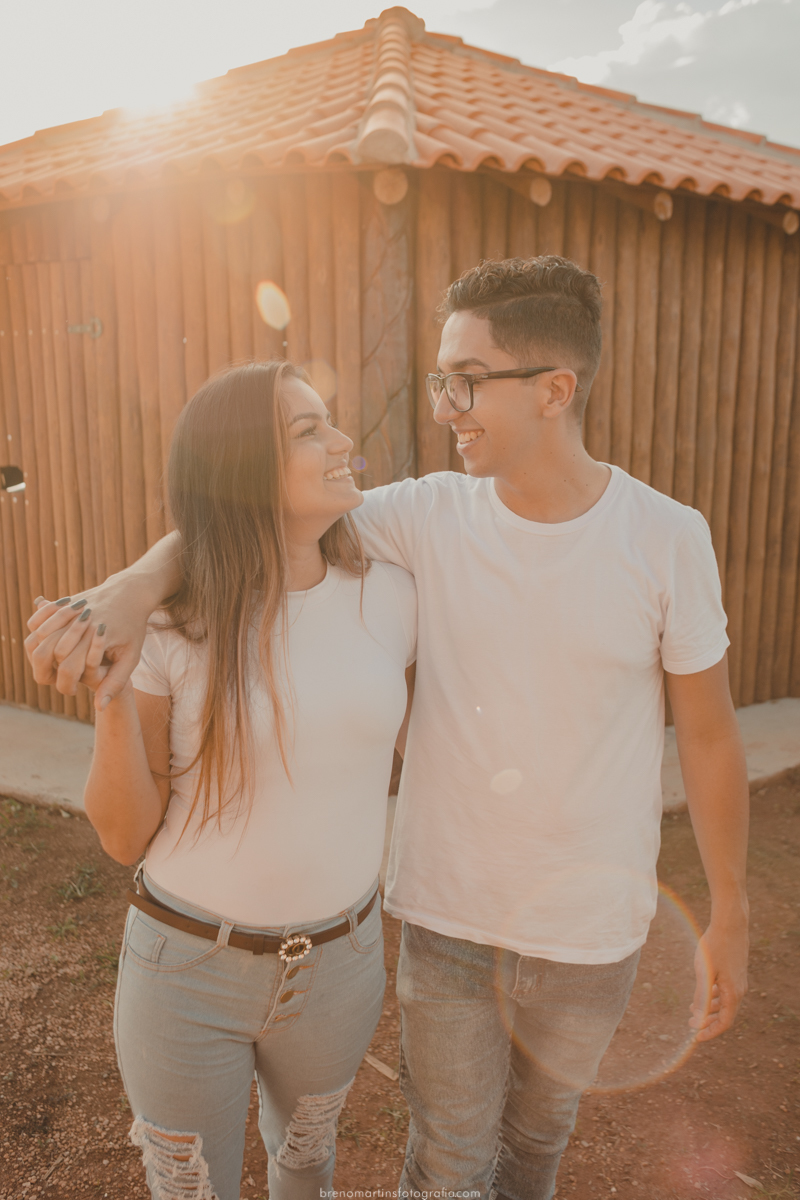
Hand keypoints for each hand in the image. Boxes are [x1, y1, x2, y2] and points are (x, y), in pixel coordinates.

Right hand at [25, 576, 150, 711]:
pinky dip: (35, 634)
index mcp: (97, 637)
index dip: (66, 685)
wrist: (130, 593)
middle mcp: (80, 622)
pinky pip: (37, 621)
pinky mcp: (62, 603)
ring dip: (38, 655)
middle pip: (46, 653)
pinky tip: (46, 643)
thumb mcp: (131, 657)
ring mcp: (69, 610)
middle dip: (46, 673)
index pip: (69, 669)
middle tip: (53, 680)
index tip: (71, 691)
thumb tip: (99, 707)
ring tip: (50, 665)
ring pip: (38, 637)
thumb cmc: (133, 628)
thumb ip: (115, 683)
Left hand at [689, 919, 748, 1041]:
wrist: (730, 924)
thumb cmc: (715, 947)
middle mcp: (739, 990)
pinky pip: (726, 991)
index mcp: (733, 994)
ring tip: (692, 1007)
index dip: (710, 1032)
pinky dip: (714, 995)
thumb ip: (702, 996)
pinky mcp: (736, 971)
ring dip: (709, 1007)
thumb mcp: (704, 973)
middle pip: (724, 1014)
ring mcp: (739, 980)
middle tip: (690, 1023)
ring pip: (725, 1002)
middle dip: (707, 1021)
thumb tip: (698, 1018)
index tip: (696, 1037)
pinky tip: (703, 991)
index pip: (724, 1023)